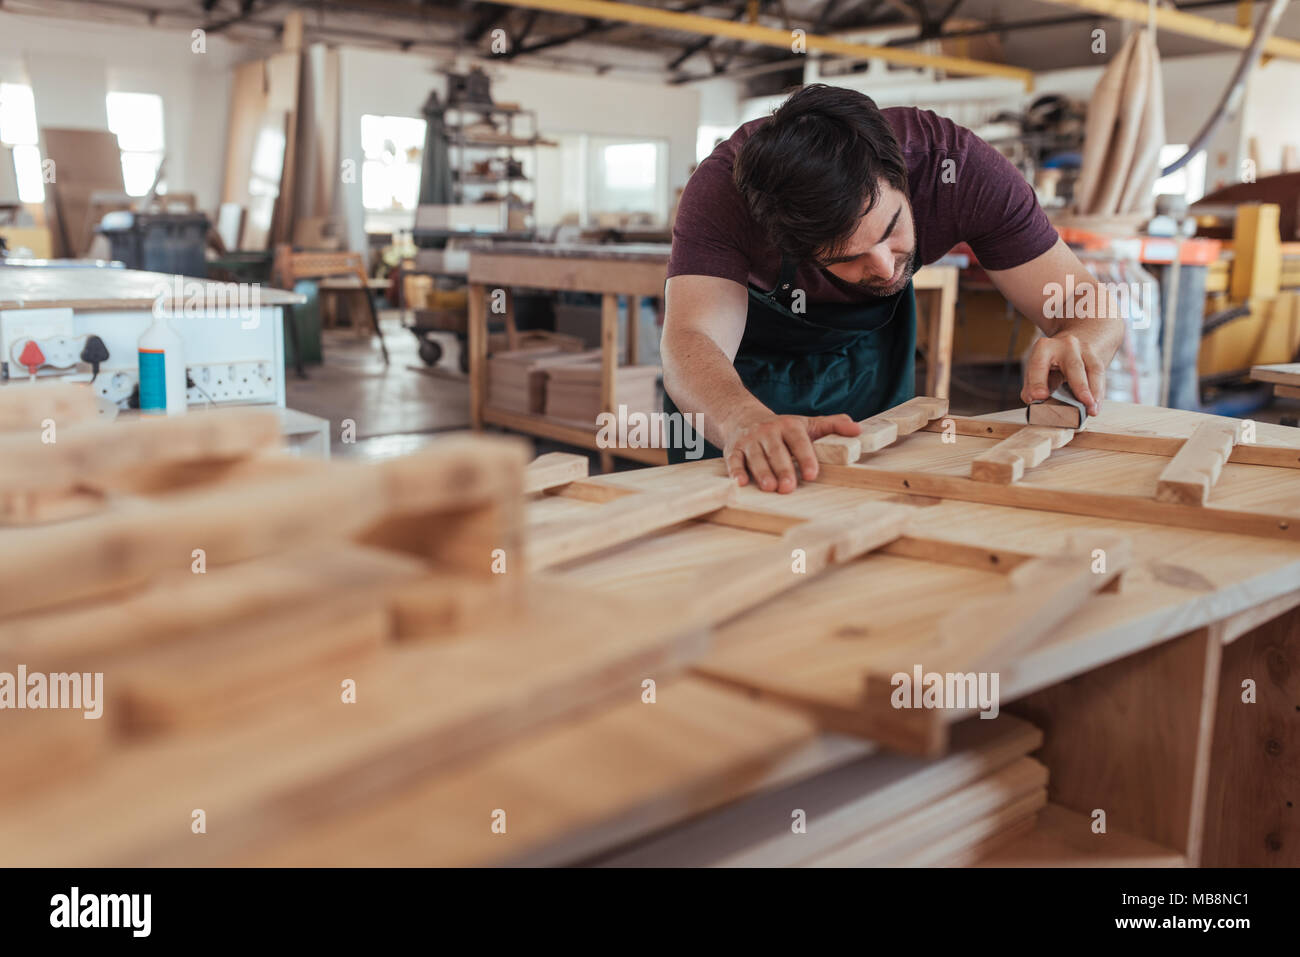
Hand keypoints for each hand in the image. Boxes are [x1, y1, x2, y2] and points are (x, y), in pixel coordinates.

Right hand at [723, 413, 860, 492]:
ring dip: (761, 472)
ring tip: (769, 488)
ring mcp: (750, 441)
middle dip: (782, 469)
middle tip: (788, 487)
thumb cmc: (782, 427)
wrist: (743, 416)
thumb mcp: (808, 423)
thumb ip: (833, 426)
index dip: (806, 457)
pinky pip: (734, 460)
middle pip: (776, 452)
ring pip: (755, 457)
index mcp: (789, 426)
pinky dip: (736, 471)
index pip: (799, 442)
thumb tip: (858, 430)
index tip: (812, 474)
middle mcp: (768, 432)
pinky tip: (740, 483)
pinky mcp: (734, 449)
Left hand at [1021, 332, 1104, 415]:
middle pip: (1074, 366)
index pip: (1039, 365)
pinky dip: (1099, 393)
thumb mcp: (1037, 369)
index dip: (1038, 381)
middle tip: (1083, 402)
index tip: (1038, 397)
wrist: (1074, 342)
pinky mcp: (1096, 357)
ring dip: (1094, 392)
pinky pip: (1100, 375)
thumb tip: (1032, 399)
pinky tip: (1096, 406)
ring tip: (1093, 410)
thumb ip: (1032, 385)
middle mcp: (1066, 345)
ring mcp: (1084, 349)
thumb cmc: (1050, 362)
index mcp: (1044, 348)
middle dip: (1079, 385)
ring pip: (1093, 370)